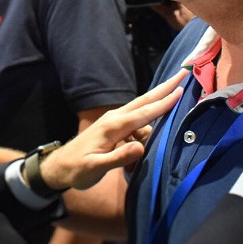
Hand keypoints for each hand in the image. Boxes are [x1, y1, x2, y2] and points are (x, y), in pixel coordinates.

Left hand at [39, 69, 186, 190]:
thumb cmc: (77, 169)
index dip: (163, 103)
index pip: (143, 113)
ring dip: (154, 118)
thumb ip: (118, 158)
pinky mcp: (113, 127)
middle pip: (144, 101)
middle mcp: (115, 118)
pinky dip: (143, 131)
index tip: (181, 90)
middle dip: (164, 88)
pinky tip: (136, 156)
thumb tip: (140, 147)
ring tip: (149, 140)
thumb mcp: (95, 168)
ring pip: (142, 114)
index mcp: (113, 127)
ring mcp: (114, 121)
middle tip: (182, 74)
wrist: (60, 166)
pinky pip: (135, 125)